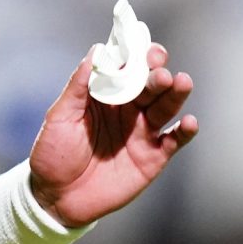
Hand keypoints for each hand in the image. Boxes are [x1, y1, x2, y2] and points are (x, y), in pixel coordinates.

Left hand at [26, 44, 197, 227]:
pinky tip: (189, 122)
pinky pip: (173, 141)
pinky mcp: (152, 157)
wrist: (55, 197)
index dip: (137, 55)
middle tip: (160, 70)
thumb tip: (96, 51)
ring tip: (181, 82)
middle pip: (150, 85)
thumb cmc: (53, 153)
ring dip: (175, 94)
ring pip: (165, 107)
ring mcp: (142, 132)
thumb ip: (78, 86)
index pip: (127, 68)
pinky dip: (184, 132)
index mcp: (106, 95)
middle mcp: (128, 109)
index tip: (144, 46)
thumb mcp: (59, 117)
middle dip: (157, 73)